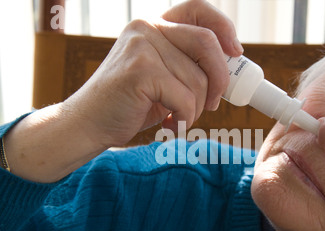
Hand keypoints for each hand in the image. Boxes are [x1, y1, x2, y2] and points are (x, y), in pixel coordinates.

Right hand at [0, 0, 242, 182]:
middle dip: (220, 79)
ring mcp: (142, 46)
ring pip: (197, 79)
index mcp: (154, 25)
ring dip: (195, 108)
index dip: (224, 28)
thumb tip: (229, 68)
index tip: (236, 53)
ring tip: (177, 118)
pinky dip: (183, 119)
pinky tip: (168, 124)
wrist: (89, 123)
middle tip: (214, 104)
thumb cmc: (130, 102)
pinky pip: (184, 98)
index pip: (198, 9)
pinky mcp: (140, 71)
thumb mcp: (161, 75)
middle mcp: (147, 27)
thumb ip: (187, 64)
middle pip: (207, 43)